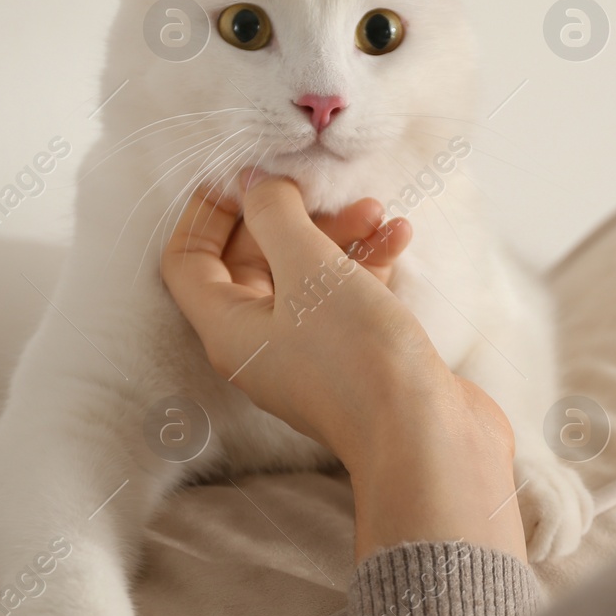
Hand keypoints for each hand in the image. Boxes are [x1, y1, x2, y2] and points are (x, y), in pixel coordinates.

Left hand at [161, 172, 527, 561]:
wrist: (427, 441)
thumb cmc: (357, 355)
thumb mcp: (309, 268)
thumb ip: (275, 215)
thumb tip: (254, 182)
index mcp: (227, 328)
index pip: (187, 260)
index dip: (207, 211)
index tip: (247, 175)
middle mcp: (258, 344)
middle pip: (253, 261)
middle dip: (290, 216)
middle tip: (327, 189)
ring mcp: (308, 354)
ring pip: (307, 275)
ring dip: (337, 235)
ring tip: (377, 210)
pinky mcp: (355, 358)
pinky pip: (347, 296)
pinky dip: (367, 263)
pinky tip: (399, 237)